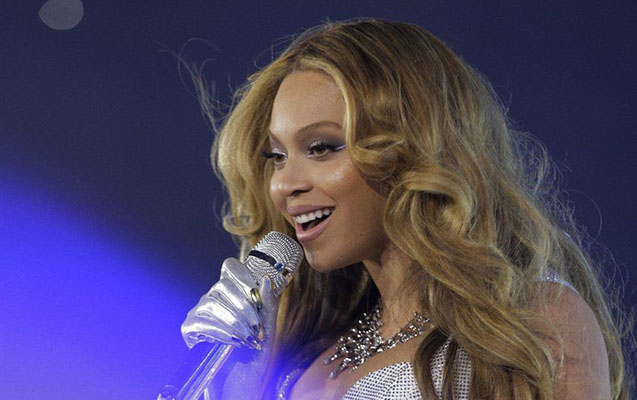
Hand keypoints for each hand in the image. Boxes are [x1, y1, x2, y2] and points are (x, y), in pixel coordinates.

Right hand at [181, 258, 278, 399]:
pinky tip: (231, 342)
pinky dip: (219, 331)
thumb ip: (268, 307)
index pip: (230, 269)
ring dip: (233, 320)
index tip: (255, 289)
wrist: (241, 388)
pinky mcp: (190, 331)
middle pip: (222, 285)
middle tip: (256, 326)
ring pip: (210, 303)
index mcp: (234, 296)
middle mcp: (214, 301)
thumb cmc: (254, 360)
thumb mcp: (267, 332)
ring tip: (246, 338)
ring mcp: (200, 314)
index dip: (242, 275)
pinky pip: (200, 322)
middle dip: (243, 304)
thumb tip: (266, 280)